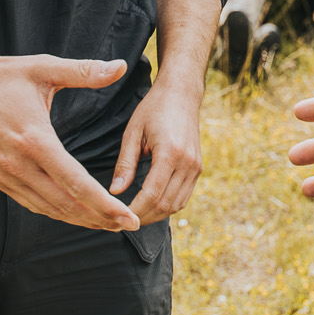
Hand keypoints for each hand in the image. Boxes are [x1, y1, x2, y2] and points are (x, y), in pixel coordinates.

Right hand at [0, 54, 140, 230]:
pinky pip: (30, 203)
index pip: (76, 182)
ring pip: (47, 208)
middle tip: (129, 225)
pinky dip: (54, 211)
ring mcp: (4, 175)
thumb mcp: (42, 69)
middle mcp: (17, 164)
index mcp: (34, 139)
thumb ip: (84, 71)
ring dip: (78, 219)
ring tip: (107, 224)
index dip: (104, 204)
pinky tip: (73, 212)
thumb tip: (120, 65)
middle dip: (99, 218)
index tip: (128, 216)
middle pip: (65, 203)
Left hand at [110, 72, 202, 223]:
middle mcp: (188, 163)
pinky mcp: (198, 167)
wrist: (181, 93)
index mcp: (170, 153)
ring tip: (135, 216)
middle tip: (122, 221)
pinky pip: (184, 196)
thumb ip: (125, 163)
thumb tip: (115, 191)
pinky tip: (150, 204)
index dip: (134, 210)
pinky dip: (167, 205)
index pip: (151, 194)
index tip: (117, 216)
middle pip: (165, 204)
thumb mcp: (133, 132)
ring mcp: (196, 166)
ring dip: (156, 215)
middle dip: (143, 217)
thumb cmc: (153, 108)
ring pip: (176, 204)